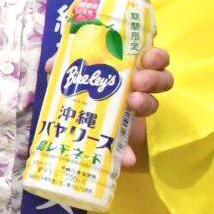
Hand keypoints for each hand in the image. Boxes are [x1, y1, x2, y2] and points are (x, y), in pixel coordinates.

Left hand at [39, 47, 172, 169]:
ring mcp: (134, 111)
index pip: (152, 57)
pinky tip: (127, 157)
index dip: (156, 56)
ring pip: (155, 103)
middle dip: (154, 77)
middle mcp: (137, 86)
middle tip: (138, 81)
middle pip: (162, 78)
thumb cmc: (74, 87)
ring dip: (148, 102)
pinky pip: (134, 144)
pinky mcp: (128, 137)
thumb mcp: (66, 75)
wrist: (69, 123)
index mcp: (127, 66)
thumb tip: (51, 65)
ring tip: (133, 103)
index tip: (147, 57)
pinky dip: (129, 151)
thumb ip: (60, 67)